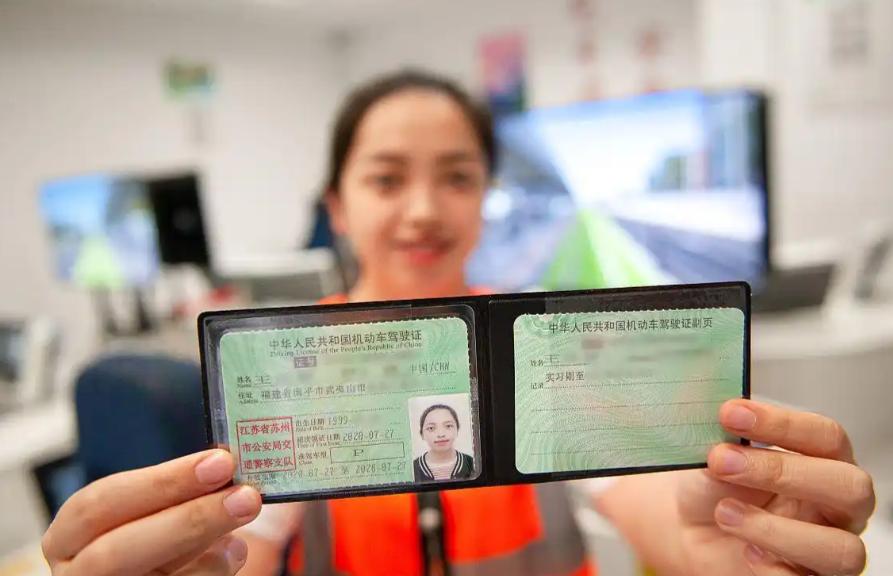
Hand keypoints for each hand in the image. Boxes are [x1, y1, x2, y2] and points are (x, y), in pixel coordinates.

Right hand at [42, 449, 261, 575]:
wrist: (152, 570)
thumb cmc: (148, 538)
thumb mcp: (148, 515)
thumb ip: (175, 497)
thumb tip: (225, 469)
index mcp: (69, 536)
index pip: (99, 504)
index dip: (161, 482)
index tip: (220, 462)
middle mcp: (75, 574)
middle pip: (118, 552)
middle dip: (190, 520)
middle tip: (246, 497)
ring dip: (212, 555)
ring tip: (240, 534)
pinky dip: (212, 573)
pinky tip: (229, 557)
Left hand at [676, 399, 875, 574]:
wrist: (690, 527)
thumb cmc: (716, 483)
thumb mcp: (713, 447)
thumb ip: (718, 424)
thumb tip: (701, 387)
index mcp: (823, 459)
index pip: (825, 436)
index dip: (781, 423)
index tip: (730, 413)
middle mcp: (836, 505)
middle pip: (849, 487)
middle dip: (782, 471)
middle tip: (722, 460)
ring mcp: (827, 549)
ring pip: (841, 549)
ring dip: (776, 529)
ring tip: (724, 512)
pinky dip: (774, 568)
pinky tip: (745, 550)